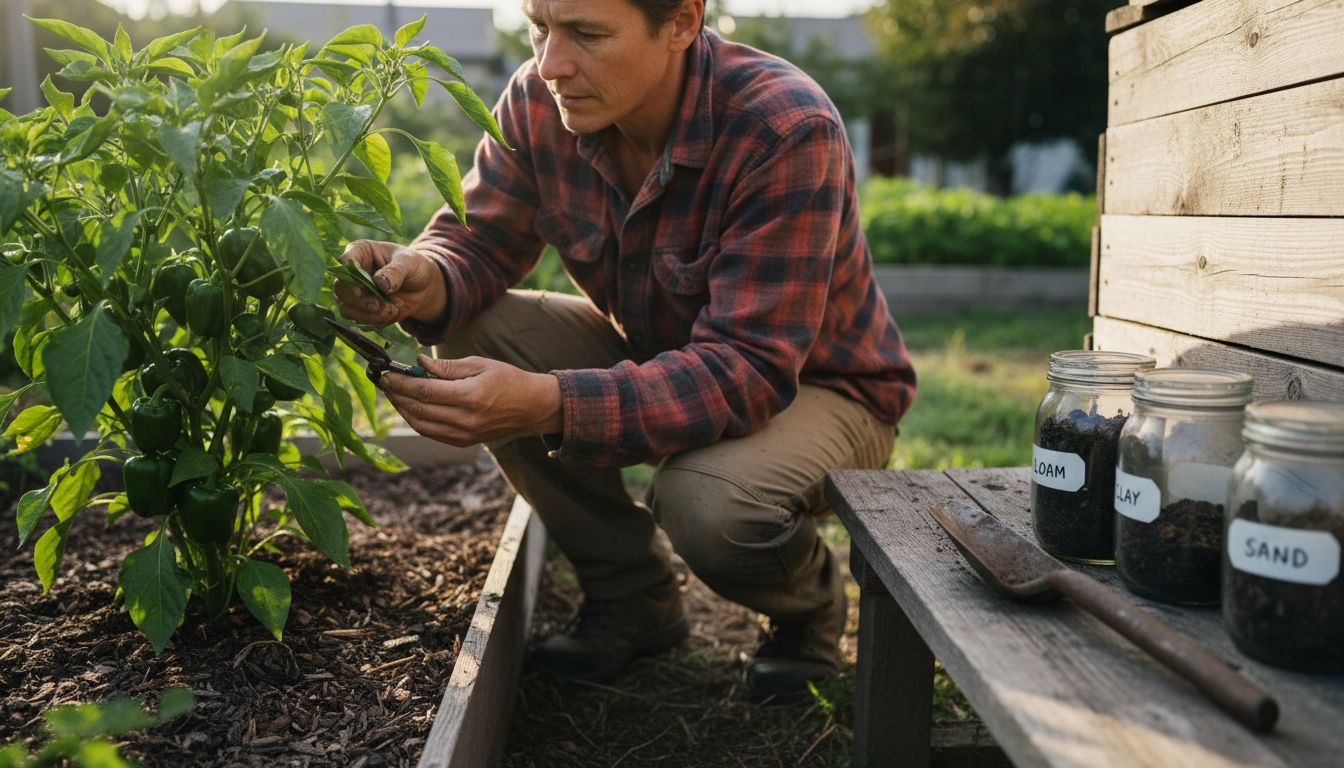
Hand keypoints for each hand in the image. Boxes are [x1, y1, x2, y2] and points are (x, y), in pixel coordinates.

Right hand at [333, 240, 445, 326]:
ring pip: (346, 309)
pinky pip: (360, 320)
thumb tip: (380, 283)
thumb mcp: (409, 263)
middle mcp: (353, 274)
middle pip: (341, 290)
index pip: (345, 262)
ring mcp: (357, 294)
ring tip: (391, 311)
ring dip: (367, 314)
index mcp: (361, 253)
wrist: (425, 287)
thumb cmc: (414, 266)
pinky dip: (376, 320)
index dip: (348, 276)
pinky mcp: (364, 310)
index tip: (360, 288)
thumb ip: (395, 271)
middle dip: (359, 301)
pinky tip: (393, 313)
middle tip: (379, 306)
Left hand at [380, 355, 562, 446]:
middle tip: (385, 382)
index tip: (386, 374)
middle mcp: (466, 419)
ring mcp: (464, 434)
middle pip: (419, 409)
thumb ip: (448, 367)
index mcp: (471, 396)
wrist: (533, 407)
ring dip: (403, 410)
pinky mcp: (464, 442)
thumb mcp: (481, 365)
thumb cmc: (509, 380)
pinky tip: (410, 408)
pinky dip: (416, 421)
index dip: (401, 383)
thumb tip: (419, 364)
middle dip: (397, 395)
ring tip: (394, 395)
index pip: (425, 391)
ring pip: (421, 425)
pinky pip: (432, 433)